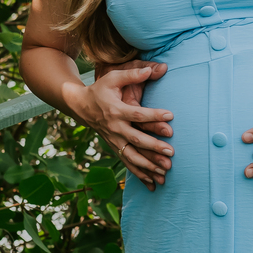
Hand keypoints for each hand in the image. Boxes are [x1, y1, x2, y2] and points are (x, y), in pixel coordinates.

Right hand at [81, 60, 172, 188]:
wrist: (81, 106)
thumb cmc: (101, 90)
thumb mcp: (113, 78)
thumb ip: (132, 75)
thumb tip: (151, 69)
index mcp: (116, 110)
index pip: (137, 114)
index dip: (154, 115)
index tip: (170, 115)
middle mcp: (115, 128)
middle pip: (136, 140)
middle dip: (154, 146)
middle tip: (171, 151)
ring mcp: (114, 141)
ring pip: (132, 156)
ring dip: (149, 165)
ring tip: (165, 171)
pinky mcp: (115, 148)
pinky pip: (127, 163)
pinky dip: (140, 174)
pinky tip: (153, 183)